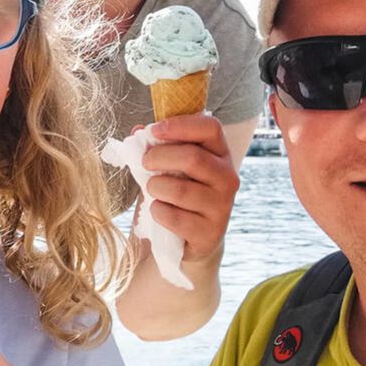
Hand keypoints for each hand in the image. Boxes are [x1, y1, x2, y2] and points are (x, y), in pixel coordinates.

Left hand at [142, 114, 238, 269]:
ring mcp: (222, 207)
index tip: (154, 130)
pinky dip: (157, 212)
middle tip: (145, 162)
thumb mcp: (171, 167)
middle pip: (192, 158)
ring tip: (153, 189)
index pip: (211, 128)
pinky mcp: (209, 232)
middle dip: (159, 157)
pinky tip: (160, 211)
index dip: (180, 125)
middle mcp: (228, 178)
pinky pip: (173, 217)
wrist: (191, 240)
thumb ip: (157, 146)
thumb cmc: (178, 194)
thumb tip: (137, 132)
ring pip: (179, 190)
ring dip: (155, 188)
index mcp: (220, 154)